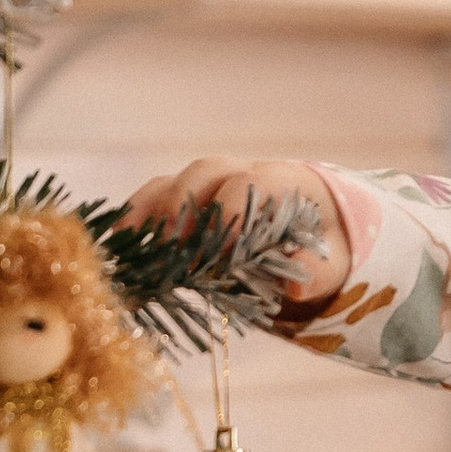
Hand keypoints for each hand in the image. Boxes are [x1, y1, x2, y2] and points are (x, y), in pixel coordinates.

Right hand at [119, 157, 347, 301]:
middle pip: (205, 171)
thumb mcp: (329, 261)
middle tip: (176, 251)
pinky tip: (120, 249)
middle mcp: (239, 172)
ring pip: (171, 183)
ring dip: (150, 215)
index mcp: (282, 179)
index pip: (253, 181)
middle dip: (186, 208)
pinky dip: (134, 222)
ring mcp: (206, 186)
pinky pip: (151, 201)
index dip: (234, 211)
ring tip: (136, 251)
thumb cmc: (319, 246)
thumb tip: (299, 280)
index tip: (223, 252)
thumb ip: (317, 269)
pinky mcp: (181, 203)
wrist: (310, 233)